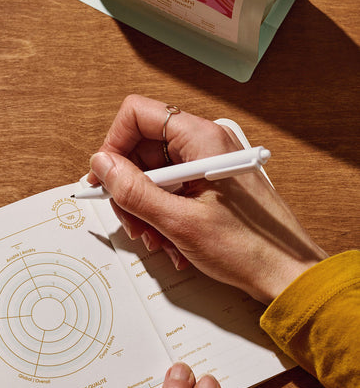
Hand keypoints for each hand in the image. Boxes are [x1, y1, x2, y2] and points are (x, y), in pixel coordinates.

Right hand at [88, 94, 326, 303]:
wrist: (285, 272)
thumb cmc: (249, 247)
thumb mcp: (180, 221)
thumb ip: (135, 191)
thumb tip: (103, 166)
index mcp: (202, 139)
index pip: (138, 115)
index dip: (113, 145)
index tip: (105, 178)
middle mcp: (206, 144)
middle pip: (143, 148)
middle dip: (129, 187)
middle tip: (130, 219)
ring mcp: (209, 163)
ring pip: (155, 172)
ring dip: (145, 206)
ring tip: (154, 237)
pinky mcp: (211, 183)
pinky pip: (172, 189)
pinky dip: (162, 213)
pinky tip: (170, 239)